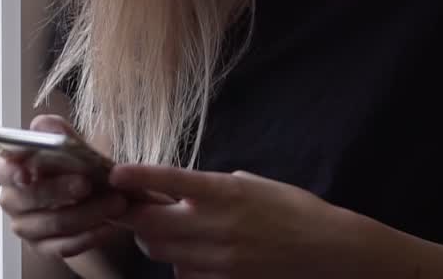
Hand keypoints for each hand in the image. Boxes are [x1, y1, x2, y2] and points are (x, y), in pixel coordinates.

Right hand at [0, 115, 129, 258]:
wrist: (90, 196)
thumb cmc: (71, 166)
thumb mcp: (67, 145)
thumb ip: (56, 132)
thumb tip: (45, 125)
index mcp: (10, 170)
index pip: (4, 170)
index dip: (14, 172)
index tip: (28, 174)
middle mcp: (12, 200)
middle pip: (30, 198)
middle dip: (61, 190)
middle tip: (89, 183)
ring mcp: (26, 227)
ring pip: (54, 223)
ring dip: (88, 213)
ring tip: (116, 202)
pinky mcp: (44, 248)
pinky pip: (66, 246)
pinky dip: (91, 235)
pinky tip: (111, 225)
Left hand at [109, 164, 343, 277]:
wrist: (328, 250)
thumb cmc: (293, 209)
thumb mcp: (252, 184)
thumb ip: (213, 186)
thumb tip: (180, 191)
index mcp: (224, 192)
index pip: (166, 180)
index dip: (135, 177)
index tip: (114, 173)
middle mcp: (216, 225)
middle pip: (149, 224)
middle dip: (132, 214)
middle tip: (127, 205)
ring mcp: (217, 259)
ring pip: (159, 251)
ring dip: (152, 238)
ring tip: (164, 227)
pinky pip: (182, 273)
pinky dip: (178, 263)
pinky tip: (192, 253)